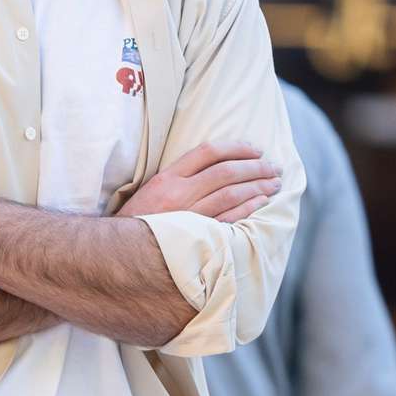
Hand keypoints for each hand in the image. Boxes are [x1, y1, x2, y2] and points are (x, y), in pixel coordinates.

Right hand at [117, 142, 280, 222]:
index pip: (207, 152)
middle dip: (255, 167)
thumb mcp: (152, 188)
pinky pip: (229, 218)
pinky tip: (262, 202)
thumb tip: (217, 165)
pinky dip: (248, 208)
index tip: (254, 149)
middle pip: (225, 172)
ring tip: (274, 183)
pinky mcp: (196, 234)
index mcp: (167, 177)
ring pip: (231, 194)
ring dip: (258, 186)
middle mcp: (179, 192)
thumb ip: (181, 176)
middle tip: (273, 166)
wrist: (120, 248)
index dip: (235, 147)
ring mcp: (189, 214)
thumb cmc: (140, 217)